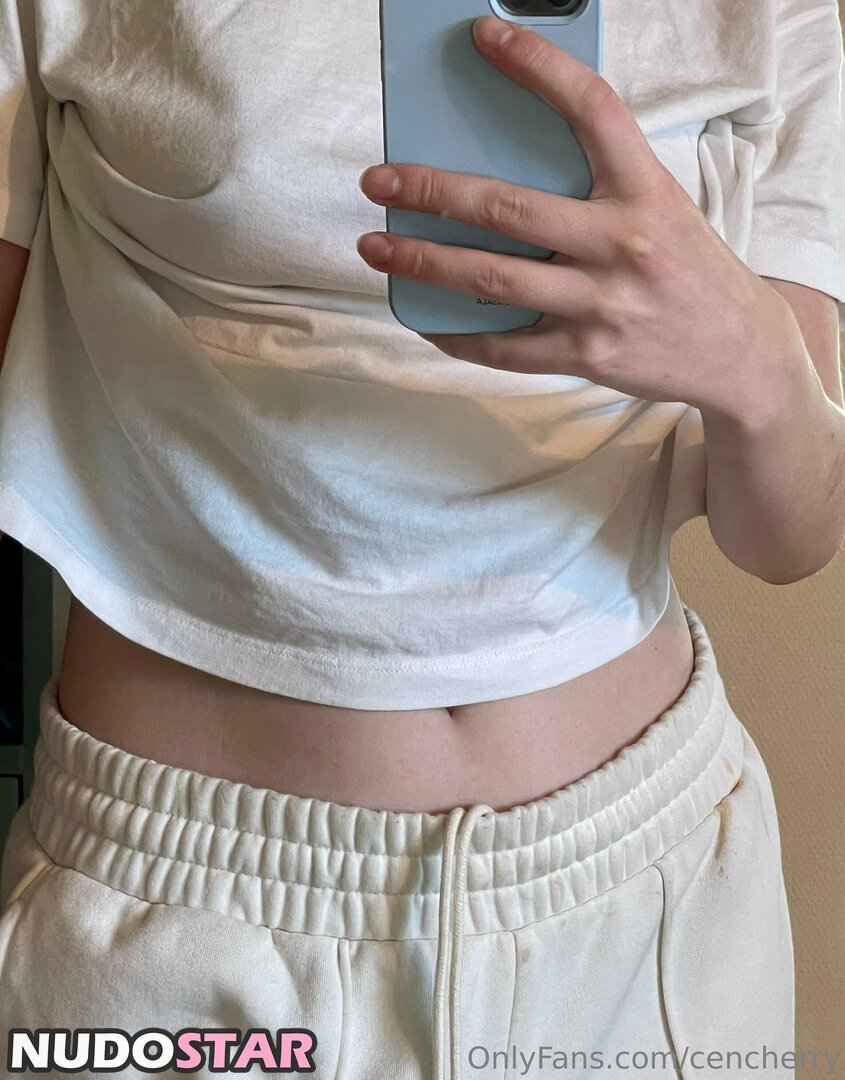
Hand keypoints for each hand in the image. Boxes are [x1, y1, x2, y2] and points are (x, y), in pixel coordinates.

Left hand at [357, 15, 790, 416]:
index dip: (537, 66)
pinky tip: (424, 318)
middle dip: (433, 191)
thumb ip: (596, 187)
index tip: (485, 36)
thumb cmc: (687, 267)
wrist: (739, 350)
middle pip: (509, 209)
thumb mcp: (659, 208)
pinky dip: (457, 334)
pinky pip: (504, 347)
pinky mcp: (586, 354)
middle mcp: (621, 244)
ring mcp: (601, 304)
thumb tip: (501, 173)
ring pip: (493, 279)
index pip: (591, 109)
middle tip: (380, 179)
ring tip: (378, 247)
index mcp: (645, 190)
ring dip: (424, 261)